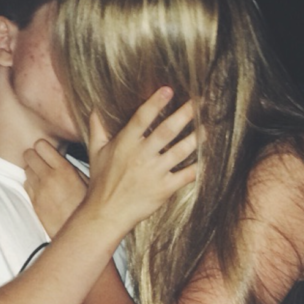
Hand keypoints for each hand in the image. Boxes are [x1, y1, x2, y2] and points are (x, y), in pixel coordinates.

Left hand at [24, 140, 87, 237]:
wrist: (82, 233)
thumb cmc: (89, 207)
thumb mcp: (88, 182)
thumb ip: (73, 168)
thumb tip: (62, 158)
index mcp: (64, 170)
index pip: (40, 146)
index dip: (44, 147)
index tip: (49, 151)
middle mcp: (48, 178)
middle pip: (28, 155)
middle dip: (35, 155)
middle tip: (44, 160)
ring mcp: (39, 191)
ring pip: (26, 169)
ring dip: (33, 169)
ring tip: (45, 174)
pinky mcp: (34, 203)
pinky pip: (26, 184)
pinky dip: (32, 183)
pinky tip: (43, 187)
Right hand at [83, 87, 196, 232]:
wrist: (106, 213)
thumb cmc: (101, 182)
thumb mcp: (95, 152)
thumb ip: (97, 129)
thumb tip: (94, 109)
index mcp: (125, 144)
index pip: (142, 118)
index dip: (155, 103)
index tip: (168, 90)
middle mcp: (141, 155)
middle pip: (167, 130)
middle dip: (185, 114)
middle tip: (200, 101)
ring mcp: (154, 172)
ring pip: (181, 150)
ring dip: (197, 137)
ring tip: (208, 127)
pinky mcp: (164, 188)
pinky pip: (186, 175)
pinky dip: (198, 167)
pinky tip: (209, 159)